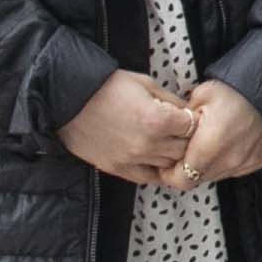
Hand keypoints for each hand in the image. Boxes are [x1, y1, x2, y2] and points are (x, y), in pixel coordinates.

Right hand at [58, 69, 198, 186]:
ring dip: (172, 155)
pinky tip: (154, 158)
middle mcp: (148, 144)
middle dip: (187, 139)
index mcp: (159, 120)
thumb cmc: (106, 86)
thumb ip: (171, 100)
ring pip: (169, 166)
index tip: (190, 116)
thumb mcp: (146, 83)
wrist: (67, 99)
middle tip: (181, 130)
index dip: (194, 120)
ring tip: (167, 142)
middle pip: (185, 150)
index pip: (194, 127)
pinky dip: (155, 170)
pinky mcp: (117, 168)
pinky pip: (147, 178)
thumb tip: (189, 111)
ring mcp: (132, 159)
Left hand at [171, 80, 261, 191]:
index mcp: (209, 148)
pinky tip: (231, 141)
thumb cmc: (239, 89)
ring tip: (211, 142)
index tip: (166, 163)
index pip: (180, 180)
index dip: (169, 174)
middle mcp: (229, 162)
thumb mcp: (201, 95)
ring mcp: (248, 163)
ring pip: (219, 174)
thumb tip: (175, 128)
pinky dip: (230, 159)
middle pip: (199, 179)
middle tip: (186, 149)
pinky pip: (238, 167)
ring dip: (210, 164)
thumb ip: (183, 118)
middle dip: (188, 168)